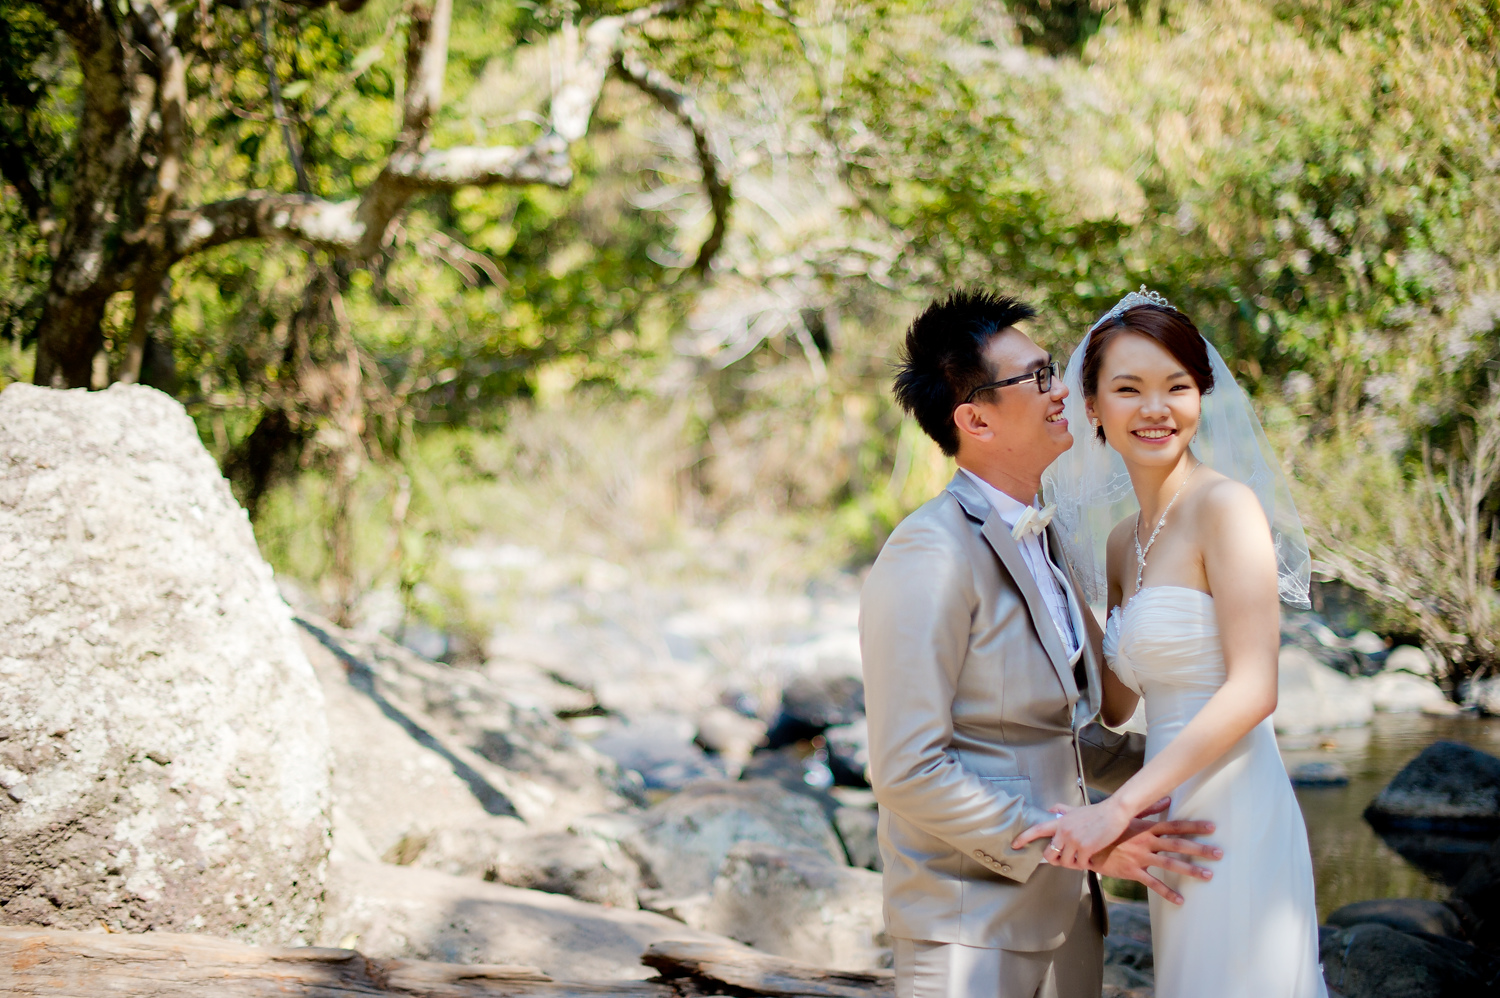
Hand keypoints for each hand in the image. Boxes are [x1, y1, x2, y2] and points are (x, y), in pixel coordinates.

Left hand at [1011, 797, 1132, 867]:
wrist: (1114, 812)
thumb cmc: (1096, 812)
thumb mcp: (1075, 809)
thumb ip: (1061, 809)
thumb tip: (1050, 810)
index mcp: (1060, 821)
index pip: (1037, 829)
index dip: (1024, 838)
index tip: (1015, 845)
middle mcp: (1064, 831)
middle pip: (1049, 854)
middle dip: (1055, 860)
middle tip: (1064, 860)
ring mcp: (1075, 840)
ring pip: (1065, 862)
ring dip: (1072, 864)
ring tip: (1080, 859)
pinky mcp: (1086, 847)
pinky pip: (1080, 864)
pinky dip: (1084, 865)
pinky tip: (1089, 859)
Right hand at [1089, 817, 1220, 905]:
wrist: (1084, 843)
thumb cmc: (1106, 829)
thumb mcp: (1126, 816)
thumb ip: (1149, 808)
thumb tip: (1167, 799)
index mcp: (1145, 827)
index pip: (1174, 825)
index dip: (1193, 826)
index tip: (1212, 827)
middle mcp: (1146, 841)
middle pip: (1178, 845)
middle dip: (1200, 849)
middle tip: (1220, 853)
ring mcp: (1140, 857)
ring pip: (1170, 864)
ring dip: (1190, 869)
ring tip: (1209, 875)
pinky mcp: (1132, 871)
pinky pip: (1153, 884)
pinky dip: (1167, 893)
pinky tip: (1180, 901)